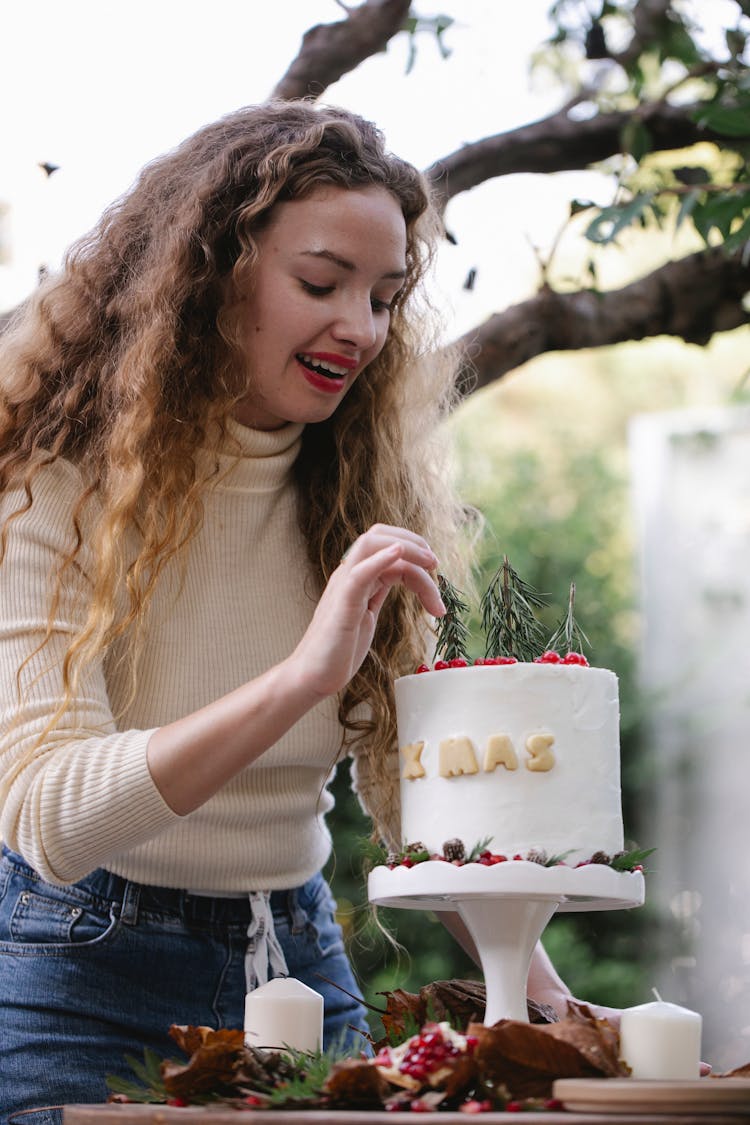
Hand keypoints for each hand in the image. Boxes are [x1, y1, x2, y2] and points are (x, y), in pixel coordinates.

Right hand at [290, 524, 443, 698]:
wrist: (312, 677)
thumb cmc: (338, 650)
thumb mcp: (365, 615)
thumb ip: (377, 594)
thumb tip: (402, 582)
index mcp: (356, 578)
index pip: (386, 546)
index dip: (414, 553)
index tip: (435, 572)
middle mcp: (348, 575)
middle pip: (377, 535)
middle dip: (413, 542)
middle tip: (435, 563)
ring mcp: (343, 587)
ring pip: (369, 545)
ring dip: (406, 548)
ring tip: (431, 566)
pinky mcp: (342, 605)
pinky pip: (359, 573)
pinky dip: (380, 559)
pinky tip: (398, 554)